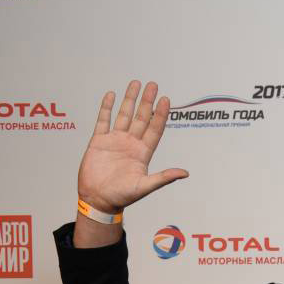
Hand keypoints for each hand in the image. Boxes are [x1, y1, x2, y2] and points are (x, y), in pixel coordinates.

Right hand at [77, 79, 187, 213]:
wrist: (98, 199)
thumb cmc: (122, 196)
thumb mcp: (145, 186)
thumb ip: (164, 177)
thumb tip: (185, 173)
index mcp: (143, 153)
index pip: (155, 129)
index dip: (160, 114)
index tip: (166, 100)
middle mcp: (131, 144)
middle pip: (141, 118)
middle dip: (147, 101)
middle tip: (153, 85)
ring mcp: (115, 141)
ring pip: (123, 115)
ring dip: (129, 100)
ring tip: (135, 84)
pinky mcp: (98, 141)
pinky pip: (103, 120)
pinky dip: (107, 108)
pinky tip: (111, 95)